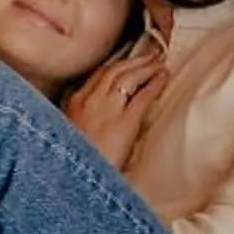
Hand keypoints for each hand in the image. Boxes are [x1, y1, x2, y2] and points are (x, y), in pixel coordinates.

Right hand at [65, 43, 169, 170]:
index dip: (115, 65)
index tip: (126, 61)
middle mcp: (90, 100)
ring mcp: (107, 109)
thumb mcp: (69, 135)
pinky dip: (155, 83)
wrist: (74, 179)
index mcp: (74, 103)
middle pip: (114, 70)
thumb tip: (94, 118)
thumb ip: (81, 121)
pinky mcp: (125, 121)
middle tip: (149, 54)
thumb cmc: (72, 164)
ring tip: (159, 62)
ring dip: (146, 66)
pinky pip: (143, 96)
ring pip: (129, 77)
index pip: (98, 75)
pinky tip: (164, 78)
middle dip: (133, 60)